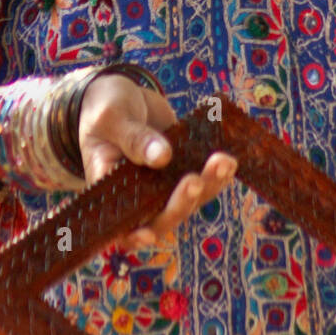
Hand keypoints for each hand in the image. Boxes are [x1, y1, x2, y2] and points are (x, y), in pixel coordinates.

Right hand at [77, 74, 237, 247]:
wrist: (124, 96)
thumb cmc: (105, 109)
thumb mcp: (112, 117)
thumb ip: (134, 138)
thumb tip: (162, 158)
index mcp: (111, 191)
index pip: (122, 226)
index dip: (135, 237)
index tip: (148, 234)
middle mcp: (139, 196)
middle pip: (163, 217)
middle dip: (182, 203)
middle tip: (193, 180)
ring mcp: (163, 185)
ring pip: (189, 201)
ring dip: (208, 186)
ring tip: (223, 161)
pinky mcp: (182, 169)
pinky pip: (203, 180)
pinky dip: (217, 174)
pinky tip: (230, 160)